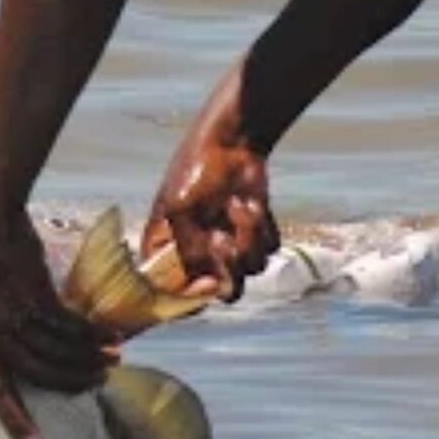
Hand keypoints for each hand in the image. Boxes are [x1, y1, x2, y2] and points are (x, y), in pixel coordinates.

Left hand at [0, 210, 115, 438]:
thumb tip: (28, 344)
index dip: (14, 416)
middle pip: (37, 371)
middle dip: (70, 383)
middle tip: (96, 385)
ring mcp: (14, 314)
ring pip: (58, 350)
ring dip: (88, 360)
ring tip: (110, 363)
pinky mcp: (36, 295)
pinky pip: (71, 325)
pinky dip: (92, 335)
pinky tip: (109, 338)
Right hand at [143, 79, 278, 301]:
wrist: (233, 141)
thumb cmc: (196, 169)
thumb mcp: (180, 208)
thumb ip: (188, 248)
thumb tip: (208, 282)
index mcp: (169, 250)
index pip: (175, 292)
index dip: (191, 296)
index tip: (207, 281)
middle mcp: (200, 255)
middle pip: (220, 289)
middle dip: (228, 267)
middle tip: (224, 241)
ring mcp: (231, 246)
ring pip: (251, 268)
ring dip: (248, 236)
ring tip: (236, 205)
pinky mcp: (257, 235)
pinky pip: (269, 249)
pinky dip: (263, 226)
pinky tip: (250, 202)